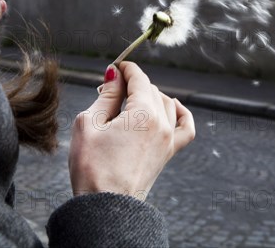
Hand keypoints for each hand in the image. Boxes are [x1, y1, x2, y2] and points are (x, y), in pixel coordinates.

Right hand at [68, 61, 194, 199]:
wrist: (105, 207)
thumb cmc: (92, 167)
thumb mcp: (89, 123)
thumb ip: (106, 95)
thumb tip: (115, 74)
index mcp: (143, 113)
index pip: (139, 78)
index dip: (125, 68)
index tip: (114, 67)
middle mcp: (162, 124)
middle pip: (151, 89)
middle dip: (131, 84)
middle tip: (109, 90)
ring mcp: (168, 139)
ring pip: (166, 103)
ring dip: (149, 96)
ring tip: (127, 102)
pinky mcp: (168, 153)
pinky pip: (185, 126)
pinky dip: (181, 112)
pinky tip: (172, 106)